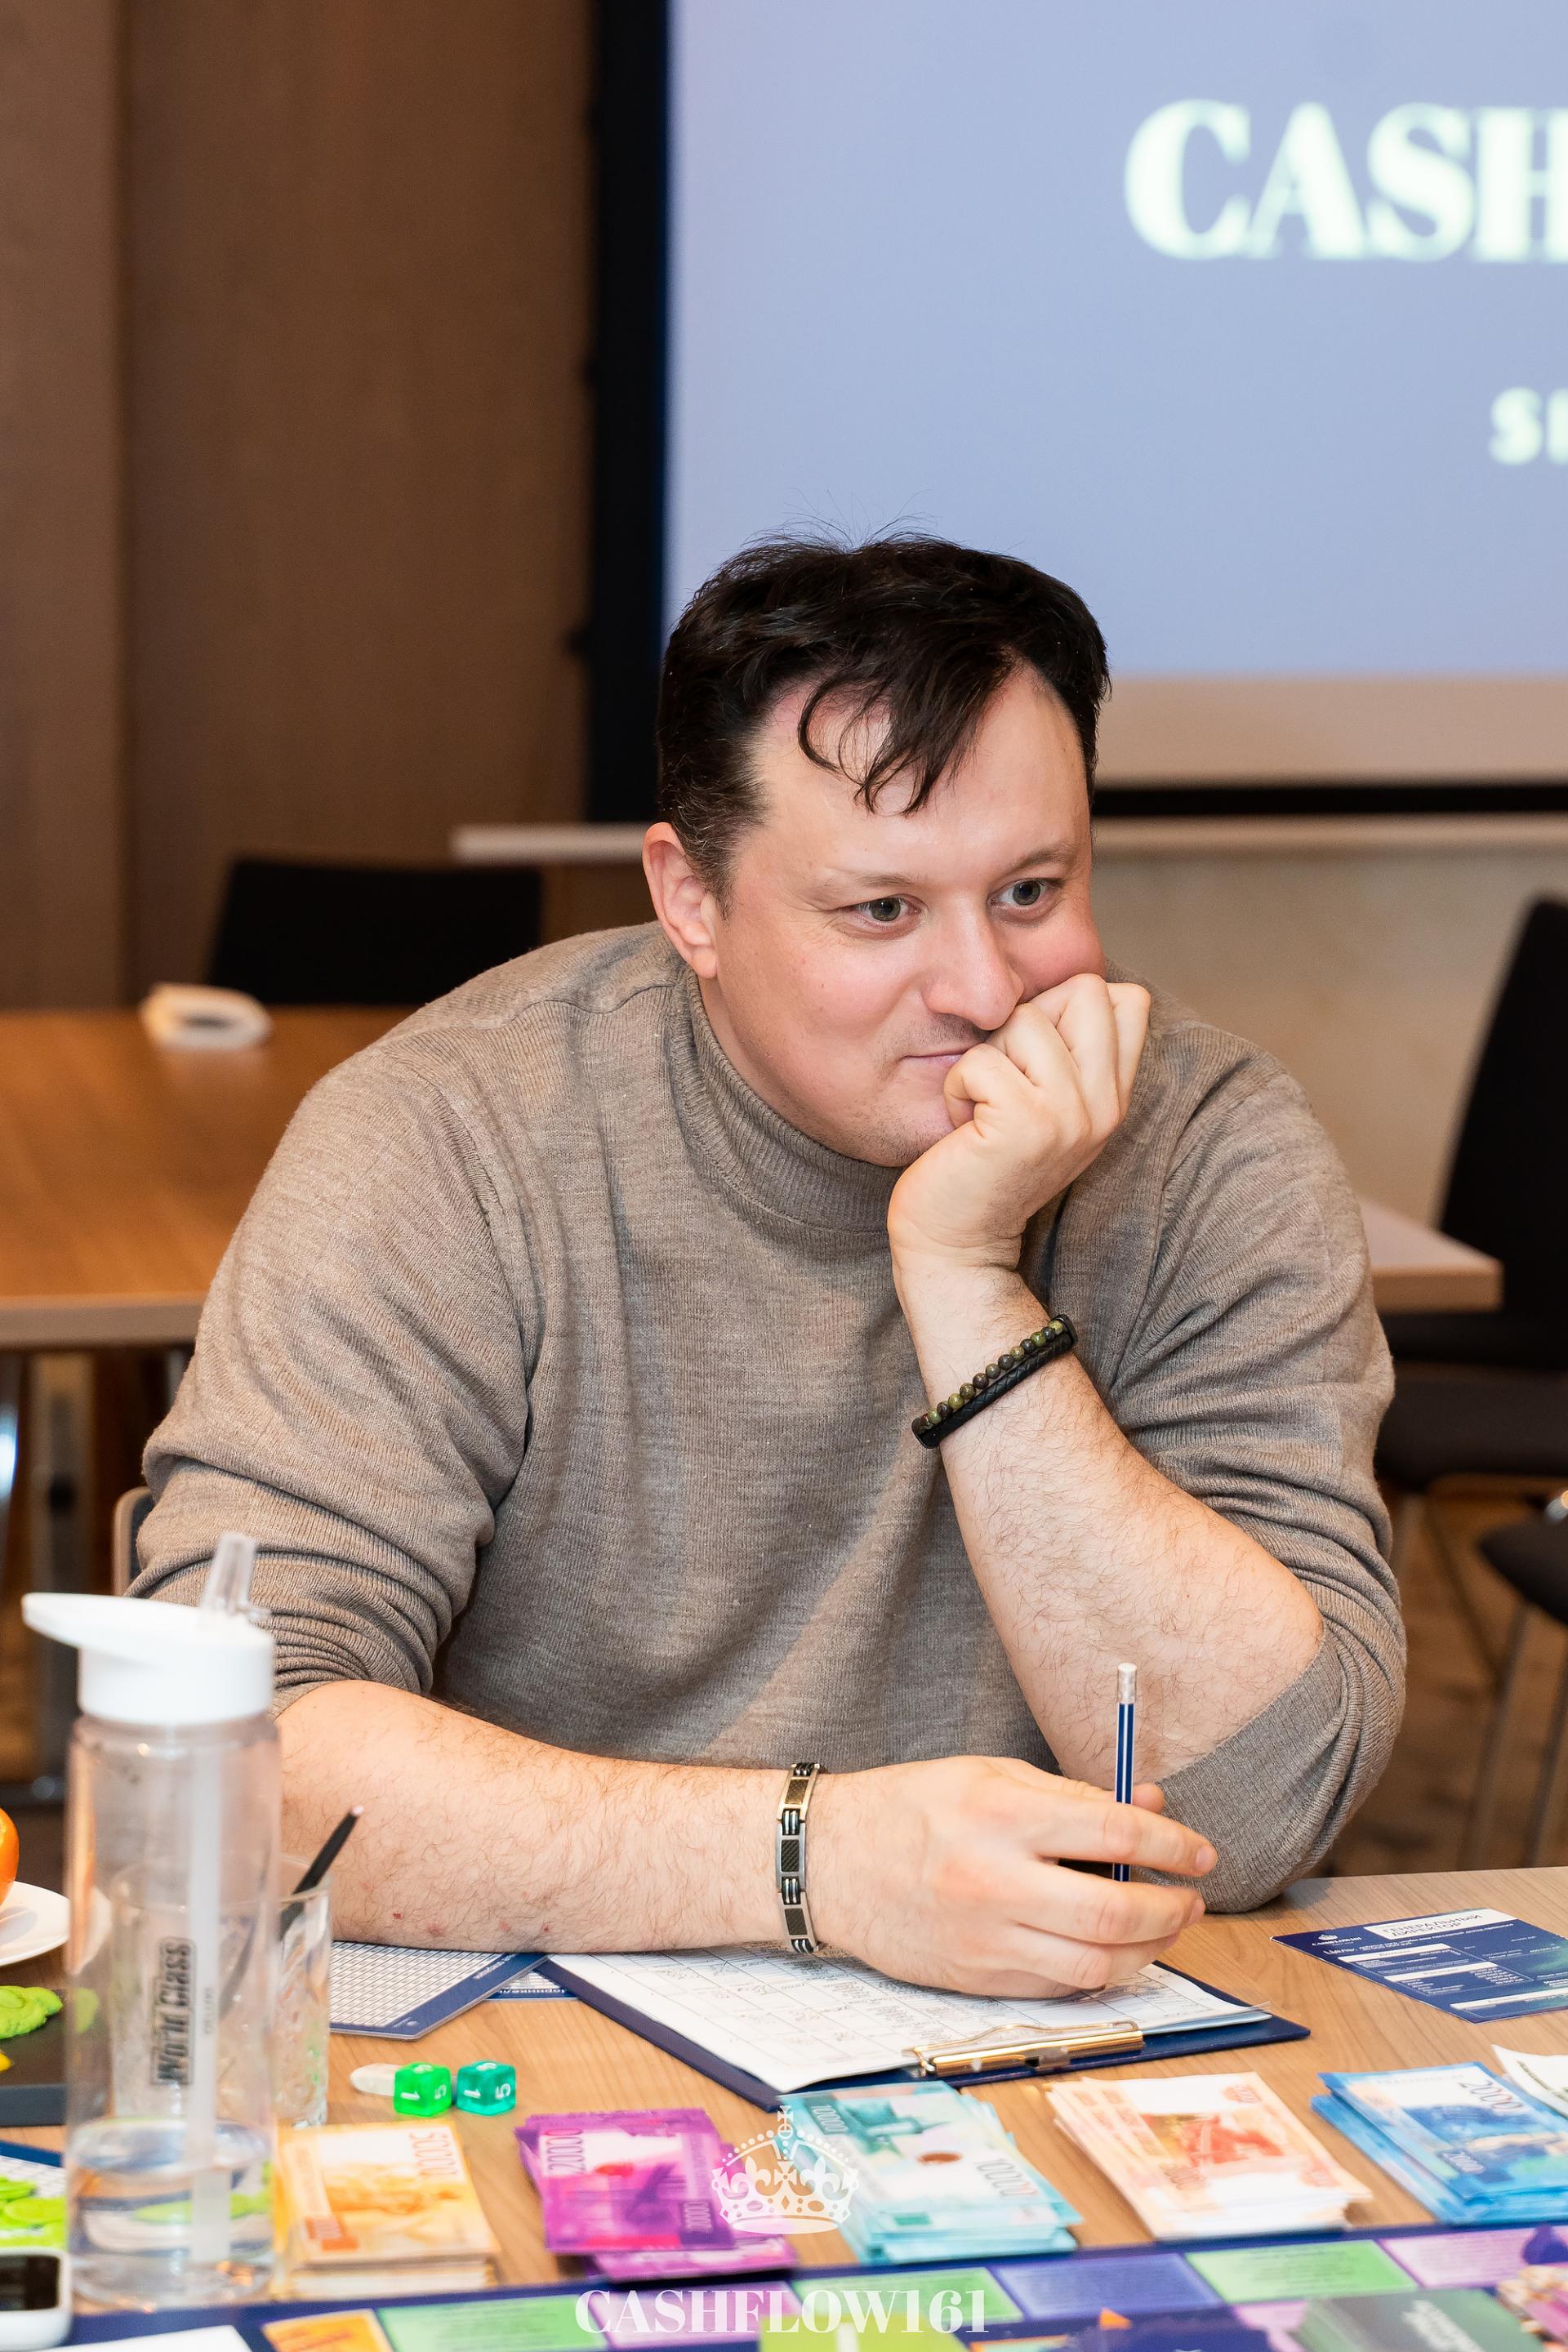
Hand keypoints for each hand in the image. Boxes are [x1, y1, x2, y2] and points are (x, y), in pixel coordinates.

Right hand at [809, 1754, 1213, 1996]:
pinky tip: (1108, 1949)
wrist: (829, 1862)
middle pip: (1113, 1911)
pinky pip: (1059, 1985)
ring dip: (1146, 1950)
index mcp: (1001, 1813)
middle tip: (1189, 1899)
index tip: (1200, 1852)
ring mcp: (984, 1937)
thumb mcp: (991, 1775)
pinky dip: (1098, 1970)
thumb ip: (1074, 1796)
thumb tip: (1152, 1810)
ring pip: (1096, 1963)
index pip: (1114, 1832)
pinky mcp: (976, 1979)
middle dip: (1170, 1909)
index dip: (1172, 1844)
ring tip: (1159, 1928)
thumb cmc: (913, 1807)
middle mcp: (994, 1879)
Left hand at [888, 974, 1149, 1272]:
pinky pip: (980, 1061)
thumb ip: (1066, 1050)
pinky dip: (957, 1088)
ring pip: (1024, 1019)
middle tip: (1005, 1081)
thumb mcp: (1044, 1102)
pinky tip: (963, 1129)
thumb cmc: (983, 1160)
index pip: (1127, 999)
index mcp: (1114, 1096)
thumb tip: (1065, 981)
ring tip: (983, 1110)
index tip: (1033, 1061)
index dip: (1066, 1007)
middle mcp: (1105, 1105)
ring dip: (984, 1059)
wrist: (956, 1242)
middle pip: (1085, 988)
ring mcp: (1071, 1115)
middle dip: (1027, 1020)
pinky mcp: (1026, 1124)